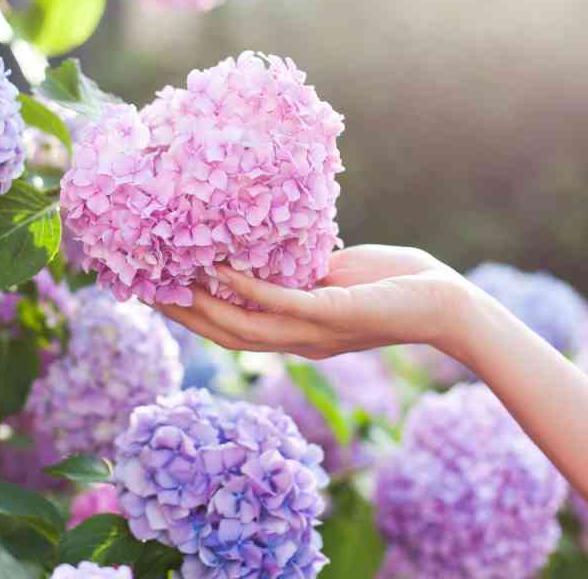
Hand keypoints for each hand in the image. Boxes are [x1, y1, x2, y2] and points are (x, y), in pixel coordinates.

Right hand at [157, 245, 476, 359]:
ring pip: (244, 327)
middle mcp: (299, 342)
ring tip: (169, 278)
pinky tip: (221, 267)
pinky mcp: (334, 314)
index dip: (192, 316)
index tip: (156, 291)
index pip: (232, 330)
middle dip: (183, 314)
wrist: (444, 302)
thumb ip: (298, 269)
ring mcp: (315, 332)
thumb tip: (265, 246)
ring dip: (203, 303)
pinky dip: (247, 287)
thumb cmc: (394, 282)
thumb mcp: (333, 275)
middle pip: (226, 335)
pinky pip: (281, 302)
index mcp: (297, 333)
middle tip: (143, 288)